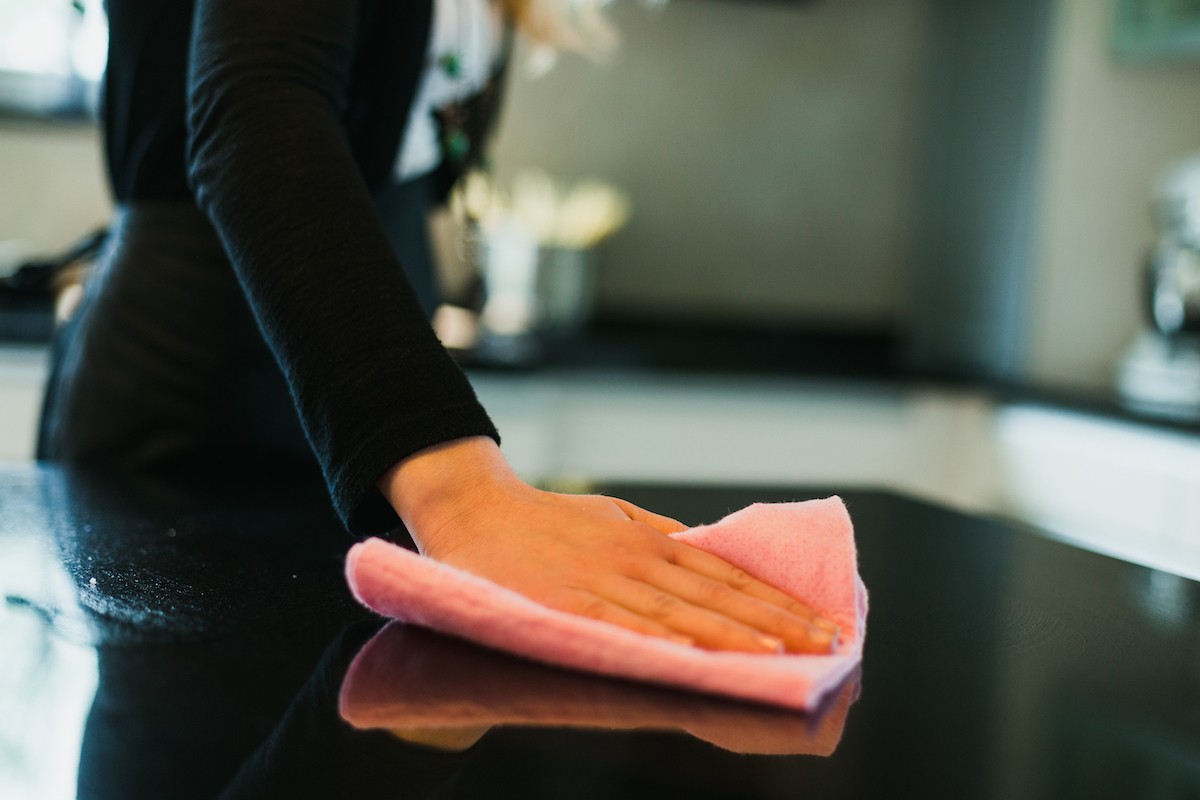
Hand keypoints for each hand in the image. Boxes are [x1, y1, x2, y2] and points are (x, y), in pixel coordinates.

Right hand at [377, 437, 837, 654]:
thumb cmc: (546, 519)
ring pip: (677, 609)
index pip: (727, 572)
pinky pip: (619, 624)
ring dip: (730, 632)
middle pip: (715, 593)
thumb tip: (707, 553)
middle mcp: (635, 556)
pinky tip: (693, 656)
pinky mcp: (565, 602)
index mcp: (648, 538)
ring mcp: (601, 580)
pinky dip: (657, 639)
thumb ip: (657, 536)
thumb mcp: (612, 514)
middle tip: (825, 643)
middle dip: (773, 620)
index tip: (820, 619)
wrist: (474, 509)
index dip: (775, 599)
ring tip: (778, 654)